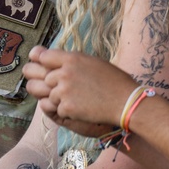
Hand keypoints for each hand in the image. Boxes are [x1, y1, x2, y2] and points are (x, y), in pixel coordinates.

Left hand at [24, 47, 138, 128]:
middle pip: (43, 78)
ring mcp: (63, 91)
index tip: (44, 68)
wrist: (126, 102)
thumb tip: (52, 58)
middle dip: (50, 85)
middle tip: (64, 90)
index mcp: (72, 58)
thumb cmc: (114, 81)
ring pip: (49, 96)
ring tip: (79, 100)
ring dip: (59, 100)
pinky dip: (67, 112)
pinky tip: (82, 109)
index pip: (43, 57)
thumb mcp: (93, 62)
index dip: (42, 63)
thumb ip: (72, 60)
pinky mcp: (66, 108)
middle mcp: (64, 73)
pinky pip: (57, 110)